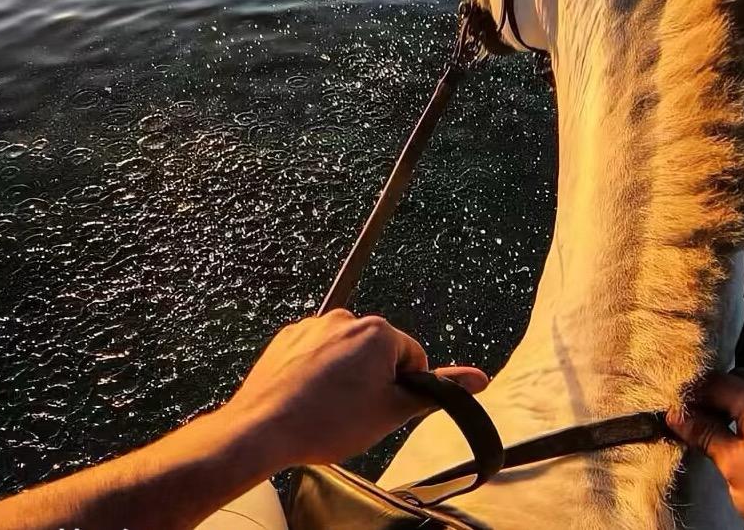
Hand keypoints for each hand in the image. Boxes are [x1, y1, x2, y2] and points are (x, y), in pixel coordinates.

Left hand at [223, 310, 487, 469]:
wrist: (265, 428)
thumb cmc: (329, 422)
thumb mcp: (392, 411)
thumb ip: (436, 392)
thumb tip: (479, 379)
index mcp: (377, 330)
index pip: (412, 358)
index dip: (402, 389)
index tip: (381, 409)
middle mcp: (346, 316)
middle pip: (378, 353)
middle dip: (374, 380)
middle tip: (355, 413)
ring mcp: (314, 324)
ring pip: (346, 354)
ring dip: (345, 376)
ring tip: (328, 409)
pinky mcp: (289, 337)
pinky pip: (317, 353)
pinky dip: (318, 373)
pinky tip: (308, 398)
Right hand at [667, 370, 743, 528]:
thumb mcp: (735, 468)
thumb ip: (705, 435)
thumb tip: (675, 415)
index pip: (712, 382)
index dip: (689, 394)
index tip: (674, 412)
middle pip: (734, 378)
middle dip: (713, 394)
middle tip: (697, 420)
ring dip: (733, 400)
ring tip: (721, 426)